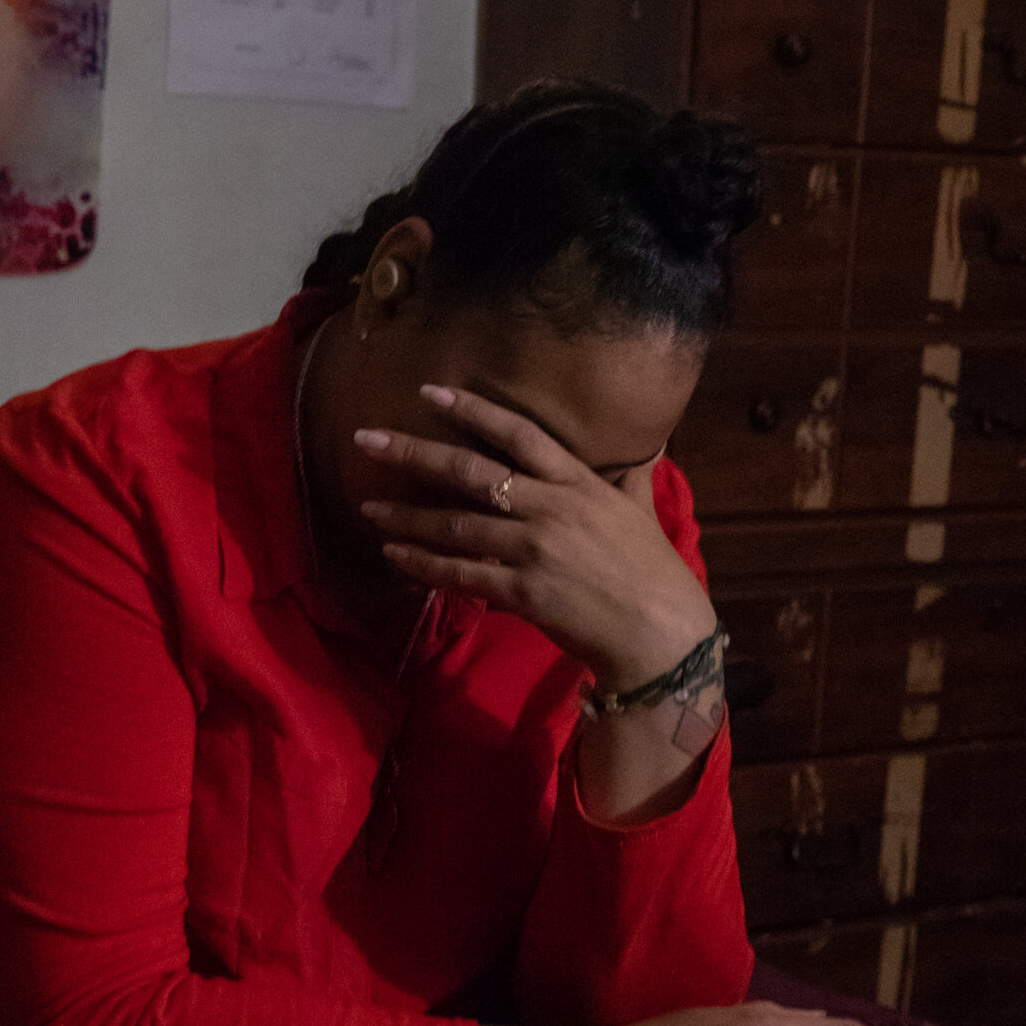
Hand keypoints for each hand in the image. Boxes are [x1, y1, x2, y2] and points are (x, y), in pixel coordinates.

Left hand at [353, 384, 713, 689]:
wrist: (659, 632)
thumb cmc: (651, 570)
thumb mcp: (642, 511)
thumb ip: (633, 476)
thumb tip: (650, 445)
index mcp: (578, 483)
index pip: (518, 434)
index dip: (472, 411)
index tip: (430, 393)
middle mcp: (551, 508)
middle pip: (471, 472)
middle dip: (414, 453)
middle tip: (366, 439)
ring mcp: (534, 550)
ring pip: (456, 526)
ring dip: (406, 517)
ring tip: (368, 508)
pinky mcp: (523, 592)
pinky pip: (462, 574)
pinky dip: (424, 565)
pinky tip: (395, 555)